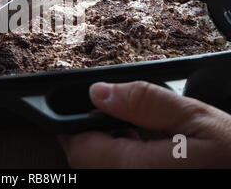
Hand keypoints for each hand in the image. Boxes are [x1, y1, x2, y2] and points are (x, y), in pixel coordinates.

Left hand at [59, 81, 230, 167]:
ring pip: (103, 165)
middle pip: (87, 160)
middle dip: (95, 133)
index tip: (86, 105)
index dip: (74, 125)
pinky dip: (127, 155)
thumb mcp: (196, 119)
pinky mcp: (145, 182)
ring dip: (111, 145)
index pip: (78, 149)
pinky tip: (148, 144)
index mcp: (138, 170)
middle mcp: (131, 182)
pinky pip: (122, 170)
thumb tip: (99, 91)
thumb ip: (146, 103)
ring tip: (139, 128)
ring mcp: (139, 184)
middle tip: (119, 112)